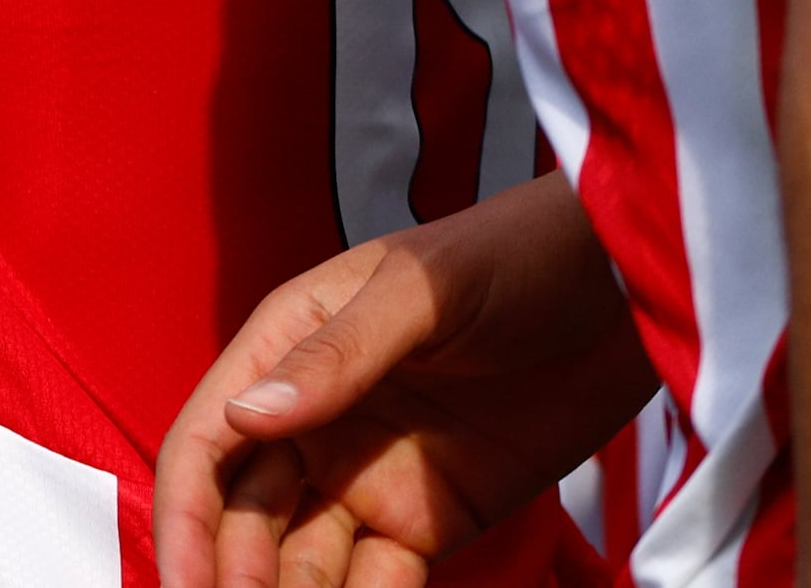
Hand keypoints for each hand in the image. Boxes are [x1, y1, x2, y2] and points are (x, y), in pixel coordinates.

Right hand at [153, 174, 654, 587]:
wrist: (627, 290)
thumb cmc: (516, 255)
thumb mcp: (420, 291)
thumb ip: (336, 356)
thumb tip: (248, 418)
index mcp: (287, 347)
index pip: (209, 441)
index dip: (185, 517)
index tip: (183, 584)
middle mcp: (315, 419)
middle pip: (245, 514)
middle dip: (233, 575)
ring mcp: (370, 473)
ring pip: (303, 557)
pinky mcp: (431, 518)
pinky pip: (378, 582)